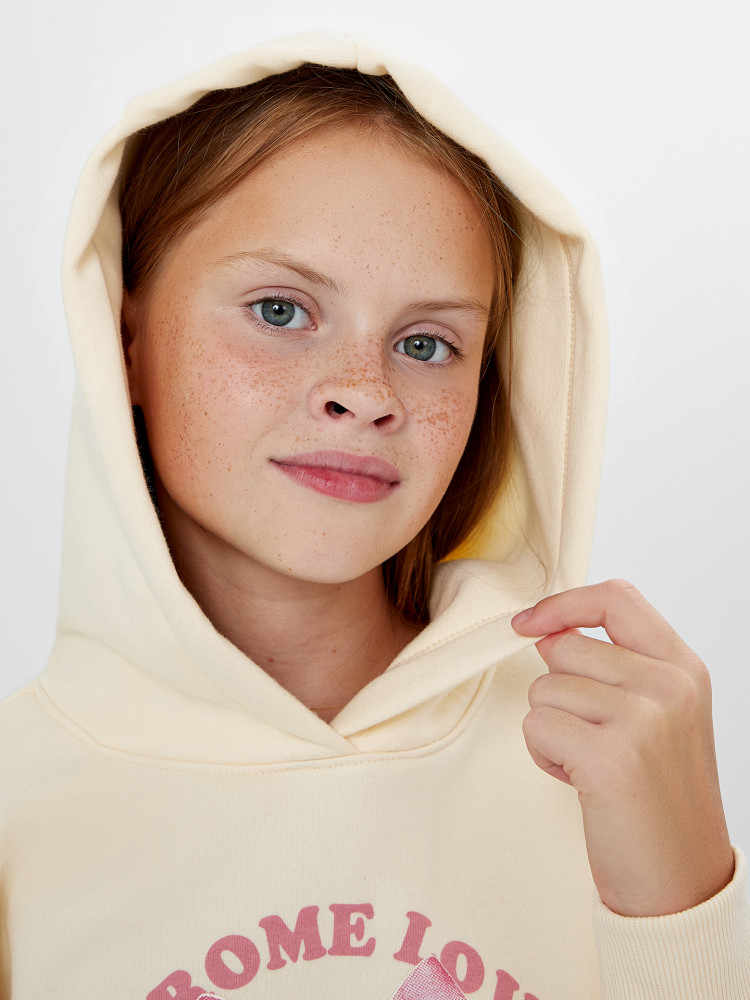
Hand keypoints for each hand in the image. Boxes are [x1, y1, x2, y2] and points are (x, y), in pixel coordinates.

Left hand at [511, 579, 734, 916]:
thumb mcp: (658, 717)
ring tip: (591, 764)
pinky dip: (544, 755)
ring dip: (550, 728)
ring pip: (544, 687)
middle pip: (564, 646)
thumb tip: (546, 633)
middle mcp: (669, 686)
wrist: (681, 882)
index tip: (527, 623)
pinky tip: (580, 782)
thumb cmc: (659, 798)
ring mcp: (643, 720)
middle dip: (556, 692)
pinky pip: (536, 725)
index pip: (616, 597)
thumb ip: (615, 667)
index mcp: (684, 669)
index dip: (563, 603)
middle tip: (590, 738)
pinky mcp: (611, 758)